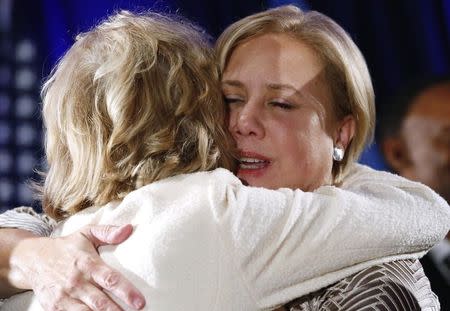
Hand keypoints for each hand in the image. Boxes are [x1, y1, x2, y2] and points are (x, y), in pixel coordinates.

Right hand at [9, 224, 145, 309]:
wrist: (32, 259)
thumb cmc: (66, 247)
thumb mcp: (86, 233)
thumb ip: (107, 232)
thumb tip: (129, 229)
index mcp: (87, 263)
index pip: (110, 279)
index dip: (126, 292)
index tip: (139, 302)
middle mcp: (76, 281)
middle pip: (100, 302)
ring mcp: (64, 296)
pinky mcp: (54, 307)